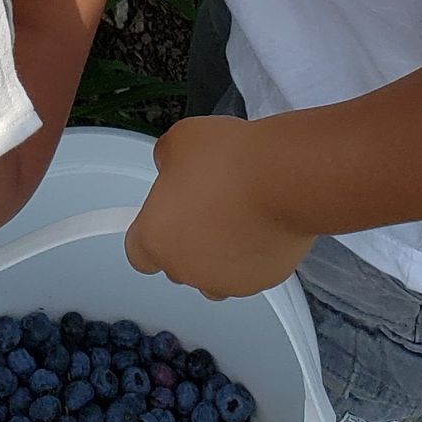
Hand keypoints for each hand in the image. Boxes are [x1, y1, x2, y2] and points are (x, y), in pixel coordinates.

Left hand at [124, 116, 313, 298]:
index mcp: (156, 239)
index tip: (163, 214)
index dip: (150, 233)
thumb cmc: (227, 159)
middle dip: (188, 239)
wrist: (282, 178)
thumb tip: (171, 166)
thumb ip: (166, 161)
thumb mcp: (179, 140)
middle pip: (178, 263)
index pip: (138, 254)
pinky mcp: (262, 281)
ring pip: (215, 272)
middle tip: (206, 202)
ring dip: (219, 251)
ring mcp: (226, 280)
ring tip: (237, 212)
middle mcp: (186, 269)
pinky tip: (263, 221)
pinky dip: (253, 252)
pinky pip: (250, 269)